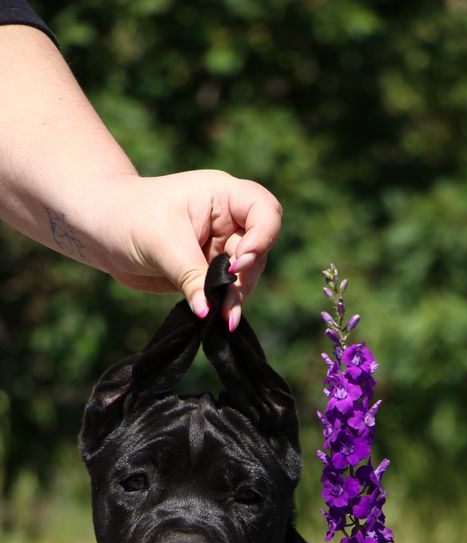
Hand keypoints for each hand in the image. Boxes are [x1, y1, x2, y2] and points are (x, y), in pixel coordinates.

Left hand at [95, 170, 282, 328]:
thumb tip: (209, 312)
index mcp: (222, 195)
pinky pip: (227, 291)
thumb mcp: (162, 244)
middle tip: (227, 301)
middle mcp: (228, 221)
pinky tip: (219, 322)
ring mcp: (220, 248)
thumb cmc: (128, 219)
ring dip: (236, 297)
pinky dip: (224, 306)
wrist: (101, 232)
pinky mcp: (209, 273)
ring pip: (246, 276)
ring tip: (223, 320)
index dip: (262, 237)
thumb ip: (192, 276)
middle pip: (259, 249)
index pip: (264, 211)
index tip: (238, 263)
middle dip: (245, 276)